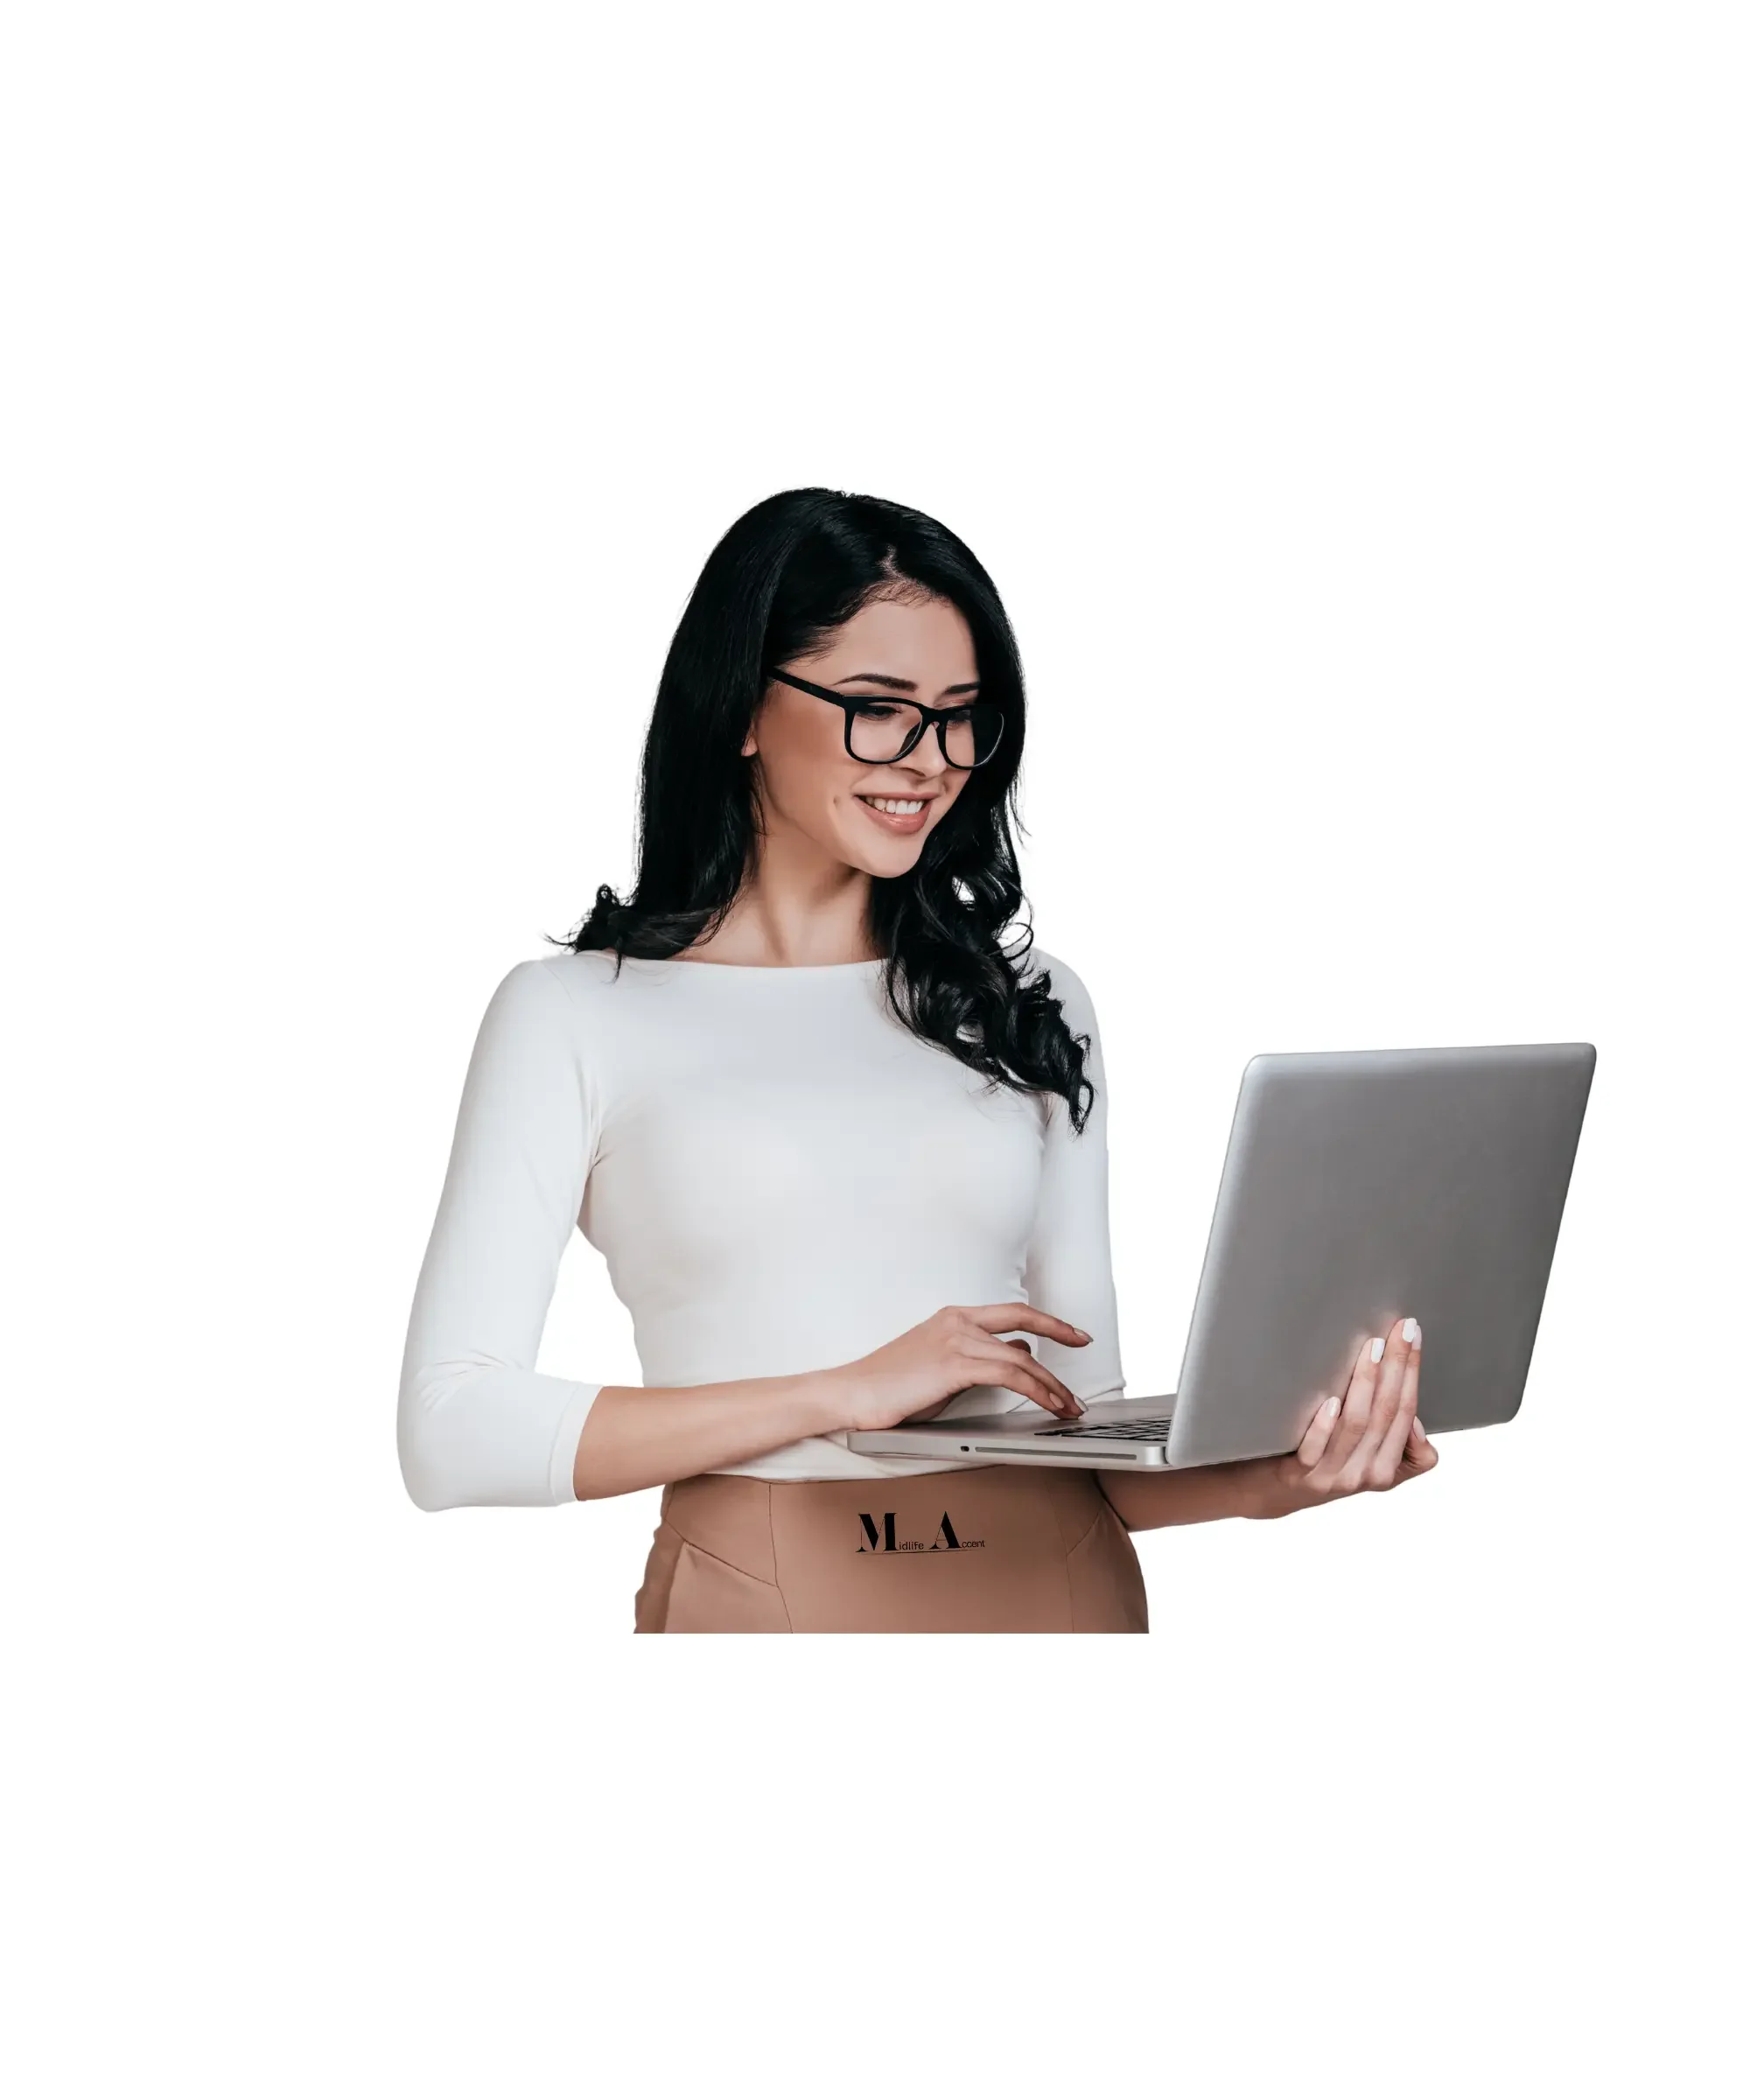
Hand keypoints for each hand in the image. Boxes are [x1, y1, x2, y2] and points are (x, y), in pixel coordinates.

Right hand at [825, 1302, 1091, 1433]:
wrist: (852, 1393)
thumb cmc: (890, 1385)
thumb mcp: (942, 1365)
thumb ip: (980, 1357)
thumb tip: (1019, 1354)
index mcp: (954, 1317)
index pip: (1013, 1313)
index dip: (1049, 1321)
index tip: (1074, 1333)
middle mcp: (958, 1322)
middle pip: (1024, 1326)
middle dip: (1062, 1338)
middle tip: (1085, 1359)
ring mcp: (956, 1340)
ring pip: (1022, 1359)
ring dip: (1053, 1384)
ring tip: (1069, 1406)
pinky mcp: (954, 1365)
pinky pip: (1010, 1374)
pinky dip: (1038, 1390)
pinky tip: (1050, 1403)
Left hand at [1248, 1316, 1438, 1518]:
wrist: (1271, 1493)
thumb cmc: (1323, 1463)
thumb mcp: (1368, 1460)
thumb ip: (1397, 1443)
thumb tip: (1413, 1417)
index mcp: (1387, 1469)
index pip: (1405, 1413)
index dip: (1411, 1373)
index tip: (1412, 1336)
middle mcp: (1363, 1474)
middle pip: (1387, 1414)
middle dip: (1397, 1367)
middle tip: (1400, 1331)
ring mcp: (1331, 1475)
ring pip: (1356, 1426)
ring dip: (1366, 1384)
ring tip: (1372, 1350)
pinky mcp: (1298, 1475)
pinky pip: (1314, 1450)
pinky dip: (1325, 1425)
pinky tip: (1330, 1401)